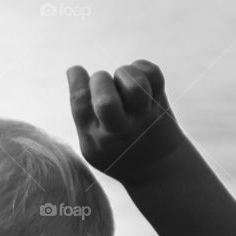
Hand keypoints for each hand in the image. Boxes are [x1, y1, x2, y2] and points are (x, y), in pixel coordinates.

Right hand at [66, 60, 187, 184]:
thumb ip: (81, 114)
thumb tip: (74, 70)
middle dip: (99, 80)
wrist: (157, 168)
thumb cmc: (115, 151)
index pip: (81, 106)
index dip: (76, 81)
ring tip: (121, 80)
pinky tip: (134, 77)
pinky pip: (153, 73)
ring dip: (123, 72)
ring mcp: (143, 115)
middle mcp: (121, 128)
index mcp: (97, 139)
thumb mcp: (91, 146)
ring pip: (135, 84)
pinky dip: (140, 67)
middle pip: (106, 100)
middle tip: (102, 83)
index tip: (76, 70)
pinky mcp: (160, 102)